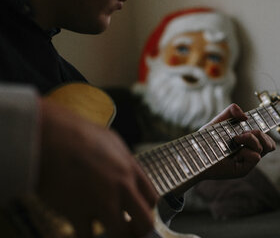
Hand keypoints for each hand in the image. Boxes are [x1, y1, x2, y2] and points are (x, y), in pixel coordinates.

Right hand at [37, 99, 157, 236]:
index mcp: (130, 168)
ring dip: (115, 236)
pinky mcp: (78, 213)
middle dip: (138, 230)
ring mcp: (102, 201)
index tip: (137, 214)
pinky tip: (82, 231)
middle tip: (129, 231)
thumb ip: (121, 160)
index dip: (146, 210)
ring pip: (120, 234)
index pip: (152, 199)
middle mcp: (122, 187)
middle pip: (145, 221)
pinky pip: (87, 237)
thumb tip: (125, 171)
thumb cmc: (75, 133)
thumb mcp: (110, 140)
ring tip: (107, 233)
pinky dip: (85, 237)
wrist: (48, 136)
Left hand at [200, 104, 275, 179]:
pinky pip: (256, 157)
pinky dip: (246, 151)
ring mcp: (246, 162)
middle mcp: (249, 153)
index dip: (265, 131)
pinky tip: (235, 152)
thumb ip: (231, 111)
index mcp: (247, 144)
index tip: (255, 126)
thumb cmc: (205, 140)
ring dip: (251, 139)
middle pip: (270, 144)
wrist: (195, 152)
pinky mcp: (242, 170)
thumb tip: (245, 116)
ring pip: (265, 148)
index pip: (267, 140)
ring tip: (235, 139)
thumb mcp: (219, 121)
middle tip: (239, 134)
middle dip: (258, 133)